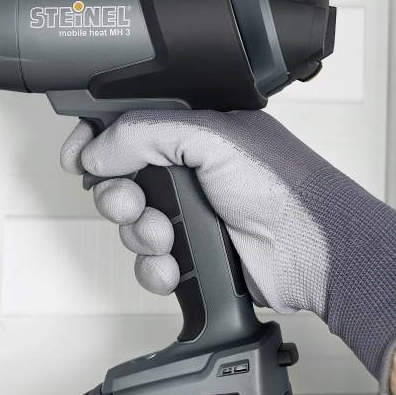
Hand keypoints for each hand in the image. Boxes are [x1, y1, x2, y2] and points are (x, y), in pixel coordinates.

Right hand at [61, 109, 395, 384]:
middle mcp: (189, 169)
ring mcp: (191, 213)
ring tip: (162, 236)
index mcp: (195, 129)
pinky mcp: (193, 255)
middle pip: (118, 179)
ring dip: (137, 234)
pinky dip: (152, 268)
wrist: (317, 255)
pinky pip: (147, 263)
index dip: (96, 140)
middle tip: (131, 202)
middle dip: (116, 194)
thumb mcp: (211, 139)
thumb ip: (145, 133)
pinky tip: (172, 266)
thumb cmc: (286, 189)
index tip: (78, 156)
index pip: (128, 126)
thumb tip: (98, 148)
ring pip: (130, 224)